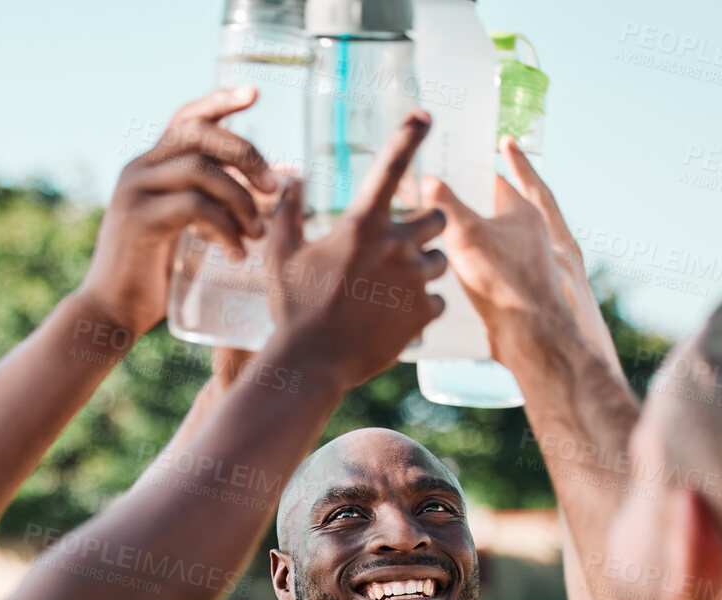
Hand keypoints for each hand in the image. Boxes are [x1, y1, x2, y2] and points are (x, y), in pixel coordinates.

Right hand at [77, 88, 278, 335]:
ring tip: (257, 234)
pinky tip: (237, 254)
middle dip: (245, 154)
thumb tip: (276, 185)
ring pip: (201, 170)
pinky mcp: (137, 220)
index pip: (186, 118)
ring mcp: (134, 193)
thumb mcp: (187, 231)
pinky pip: (193, 208)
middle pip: (199, 135)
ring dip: (240, 200)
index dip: (220, 101)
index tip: (254, 93)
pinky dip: (224, 229)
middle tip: (273, 187)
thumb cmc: (154, 276)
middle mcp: (138, 170)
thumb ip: (216, 205)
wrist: (112, 312)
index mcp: (149, 167)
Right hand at [264, 111, 447, 390]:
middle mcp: (396, 246)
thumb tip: (291, 177)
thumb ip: (288, 211)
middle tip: (402, 245)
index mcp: (363, 225)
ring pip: (440, 262)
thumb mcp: (281, 254)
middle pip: (437, 218)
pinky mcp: (423, 314)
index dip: (409, 136)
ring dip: (424, 269)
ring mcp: (414, 281)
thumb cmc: (292, 307)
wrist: (311, 363)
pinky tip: (394, 318)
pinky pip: (437, 301)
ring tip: (392, 289)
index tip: (426, 115)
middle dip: (426, 226)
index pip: (391, 168)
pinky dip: (421, 307)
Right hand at [421, 139, 620, 376]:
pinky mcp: (521, 294)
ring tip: (455, 229)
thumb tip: (426, 179)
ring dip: (480, 234)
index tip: (470, 155)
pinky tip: (459, 272)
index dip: (482, 167)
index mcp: (527, 216)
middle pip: (506, 210)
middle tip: (467, 186)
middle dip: (487, 199)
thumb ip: (445, 205)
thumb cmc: (506, 283)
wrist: (533, 338)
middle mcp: (535, 238)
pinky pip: (497, 272)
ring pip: (502, 243)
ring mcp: (532, 267)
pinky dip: (479, 267)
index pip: (503, 180)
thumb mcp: (466, 235)